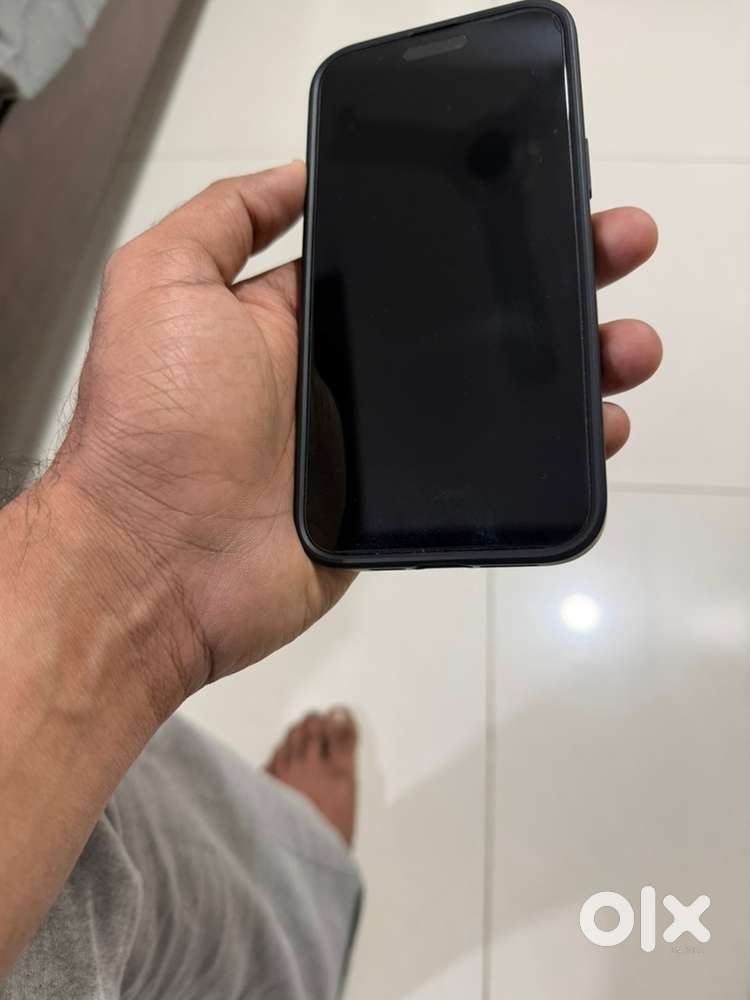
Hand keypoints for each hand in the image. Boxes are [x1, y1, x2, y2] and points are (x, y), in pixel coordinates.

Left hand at [47, 162, 659, 697]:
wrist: (161, 565)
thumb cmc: (156, 422)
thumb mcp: (161, 284)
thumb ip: (224, 219)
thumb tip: (300, 173)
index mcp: (304, 316)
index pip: (409, 258)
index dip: (475, 230)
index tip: (541, 203)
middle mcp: (349, 373)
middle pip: (468, 319)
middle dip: (545, 285)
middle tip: (614, 253)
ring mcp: (380, 444)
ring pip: (494, 394)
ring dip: (569, 365)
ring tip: (626, 344)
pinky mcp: (401, 507)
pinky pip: (487, 472)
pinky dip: (548, 450)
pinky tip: (599, 426)